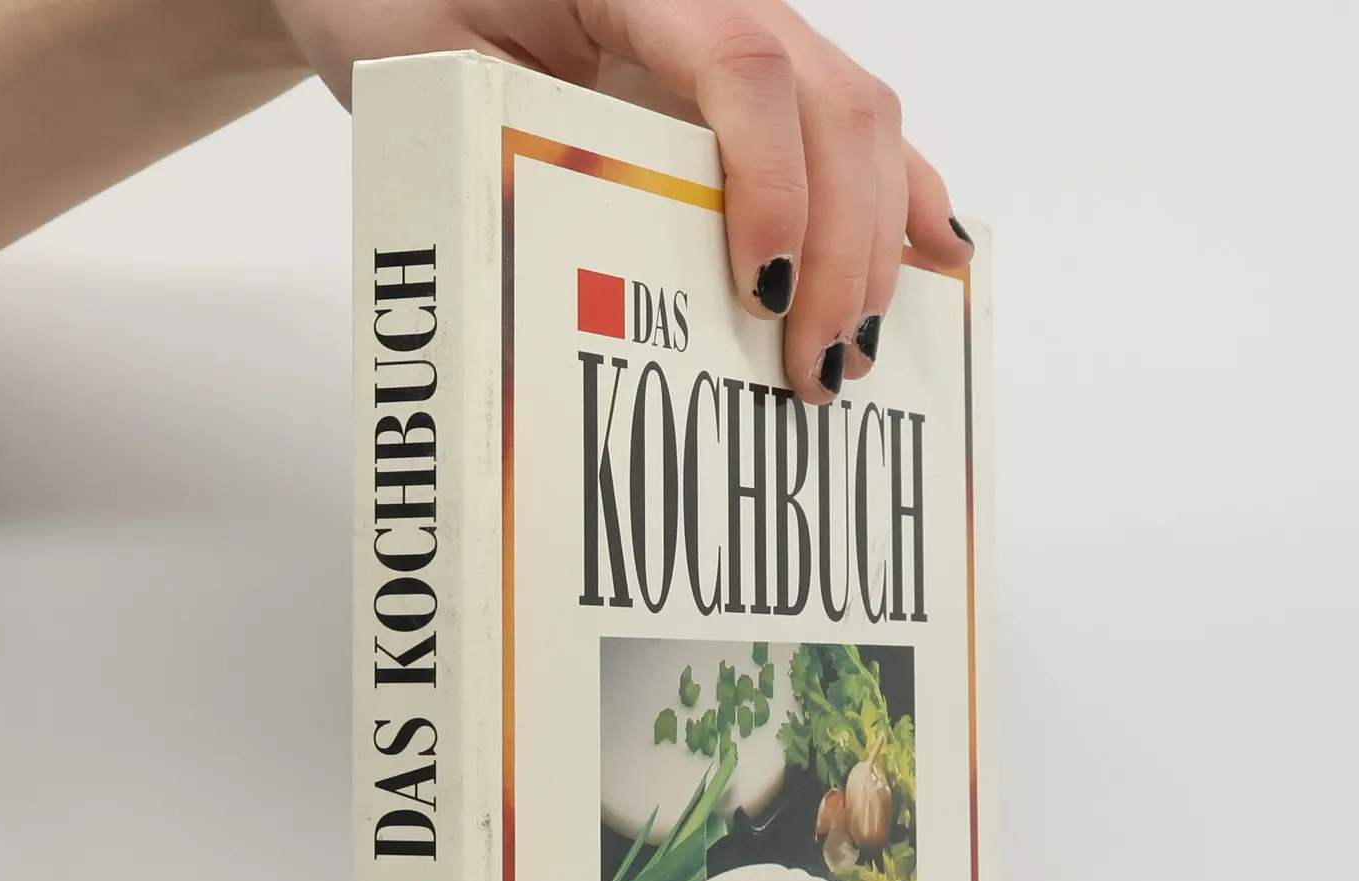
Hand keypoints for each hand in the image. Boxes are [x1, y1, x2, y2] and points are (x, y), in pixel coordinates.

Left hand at [268, 0, 971, 402]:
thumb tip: (593, 262)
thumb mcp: (424, 68)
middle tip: (816, 367)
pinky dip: (892, 194)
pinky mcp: (742, 72)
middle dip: (842, 245)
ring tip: (853, 350)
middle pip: (830, 102)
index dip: (773, 185)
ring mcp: (739, 25)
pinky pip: (840, 124)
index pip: (743, 66)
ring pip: (857, 115)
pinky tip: (934, 256)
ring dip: (873, 239)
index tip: (762, 295)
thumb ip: (505, 135)